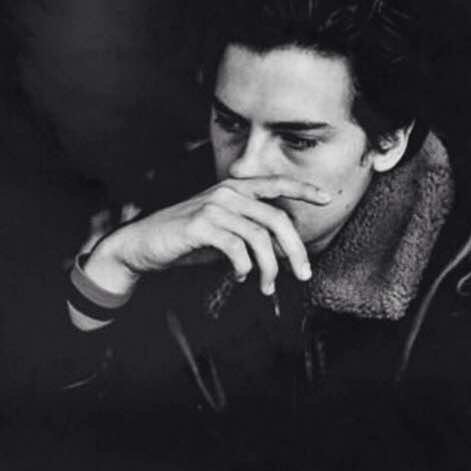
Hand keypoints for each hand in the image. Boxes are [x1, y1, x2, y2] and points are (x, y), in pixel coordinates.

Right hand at [85, 176, 330, 296]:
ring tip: (266, 286)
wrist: (142, 245)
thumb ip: (251, 234)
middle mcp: (227, 192)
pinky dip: (245, 267)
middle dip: (296, 250)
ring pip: (260, 238)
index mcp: (235, 189)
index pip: (276, 184)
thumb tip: (284, 252)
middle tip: (304, 274)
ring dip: (270, 268)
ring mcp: (214, 206)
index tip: (327, 197)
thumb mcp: (224, 233)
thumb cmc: (187, 241)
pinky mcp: (200, 224)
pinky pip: (237, 248)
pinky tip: (241, 276)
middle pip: (277, 220)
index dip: (303, 190)